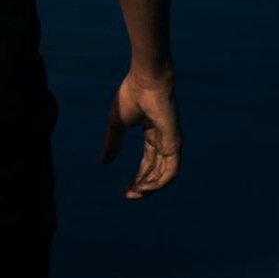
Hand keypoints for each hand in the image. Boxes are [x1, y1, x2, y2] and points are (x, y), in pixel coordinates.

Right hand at [101, 69, 180, 198]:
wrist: (146, 81)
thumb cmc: (131, 95)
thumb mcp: (116, 124)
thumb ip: (111, 143)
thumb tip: (104, 162)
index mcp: (153, 133)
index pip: (148, 162)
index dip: (137, 177)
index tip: (125, 190)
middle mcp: (164, 140)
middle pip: (156, 171)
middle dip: (142, 186)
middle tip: (128, 196)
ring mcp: (171, 142)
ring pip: (164, 175)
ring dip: (150, 188)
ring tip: (134, 194)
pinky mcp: (175, 143)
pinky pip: (171, 171)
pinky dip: (159, 183)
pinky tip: (145, 188)